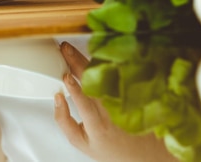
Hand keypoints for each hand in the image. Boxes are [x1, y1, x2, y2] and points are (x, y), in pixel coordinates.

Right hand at [54, 41, 177, 161]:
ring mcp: (121, 101)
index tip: (65, 75)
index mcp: (97, 126)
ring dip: (85, 60)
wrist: (143, 153)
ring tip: (71, 50)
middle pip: (92, 83)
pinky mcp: (128, 94)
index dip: (74, 89)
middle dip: (76, 63)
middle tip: (64, 49)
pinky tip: (88, 54)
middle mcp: (111, 111)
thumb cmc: (108, 147)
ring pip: (102, 75)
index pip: (85, 104)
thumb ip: (63, 120)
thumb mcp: (80, 141)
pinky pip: (112, 75)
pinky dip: (98, 64)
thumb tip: (57, 97)